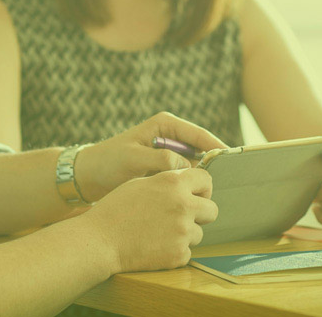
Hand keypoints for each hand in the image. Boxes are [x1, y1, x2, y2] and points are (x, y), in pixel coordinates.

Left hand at [75, 112, 226, 200]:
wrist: (89, 176)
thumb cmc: (108, 162)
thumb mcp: (134, 158)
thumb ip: (161, 160)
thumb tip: (187, 167)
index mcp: (164, 125)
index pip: (198, 134)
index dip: (216, 146)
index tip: (231, 158)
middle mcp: (169, 136)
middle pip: (200, 148)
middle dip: (213, 162)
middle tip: (230, 178)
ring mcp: (168, 152)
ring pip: (195, 163)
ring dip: (203, 175)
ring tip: (216, 189)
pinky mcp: (164, 168)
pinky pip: (184, 174)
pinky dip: (191, 183)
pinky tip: (199, 196)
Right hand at [81, 168, 217, 272]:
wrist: (100, 240)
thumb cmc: (116, 209)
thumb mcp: (141, 183)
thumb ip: (168, 182)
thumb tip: (189, 186)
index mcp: (174, 182)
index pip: (207, 179)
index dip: (201, 188)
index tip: (195, 195)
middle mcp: (183, 205)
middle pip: (212, 210)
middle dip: (200, 214)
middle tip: (181, 218)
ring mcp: (183, 231)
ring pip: (199, 233)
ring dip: (185, 234)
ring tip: (159, 233)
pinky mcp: (179, 254)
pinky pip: (187, 251)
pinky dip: (174, 251)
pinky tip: (155, 247)